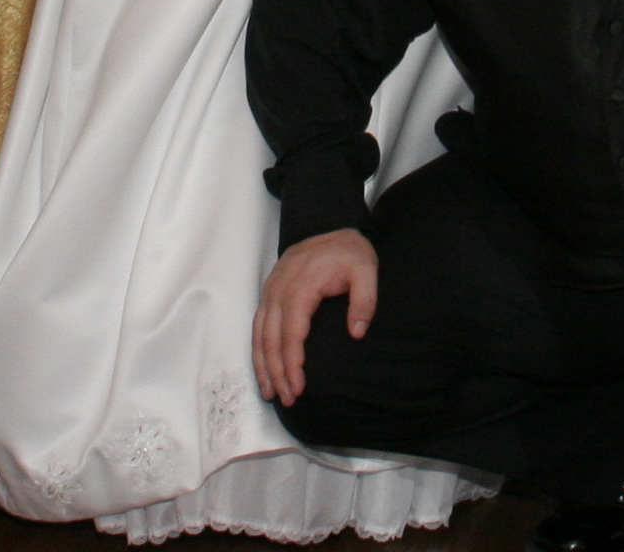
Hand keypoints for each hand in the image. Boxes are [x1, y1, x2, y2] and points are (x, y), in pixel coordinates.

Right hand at [252, 229, 376, 407]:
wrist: (327, 225)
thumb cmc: (347, 250)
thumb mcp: (366, 269)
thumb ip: (365, 300)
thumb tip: (357, 332)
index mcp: (301, 288)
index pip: (292, 334)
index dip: (292, 364)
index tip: (298, 387)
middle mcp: (279, 292)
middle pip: (272, 340)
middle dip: (277, 373)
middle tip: (287, 399)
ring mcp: (271, 292)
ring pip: (260, 335)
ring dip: (263, 365)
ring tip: (270, 392)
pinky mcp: (270, 293)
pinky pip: (258, 325)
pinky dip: (258, 349)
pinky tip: (264, 367)